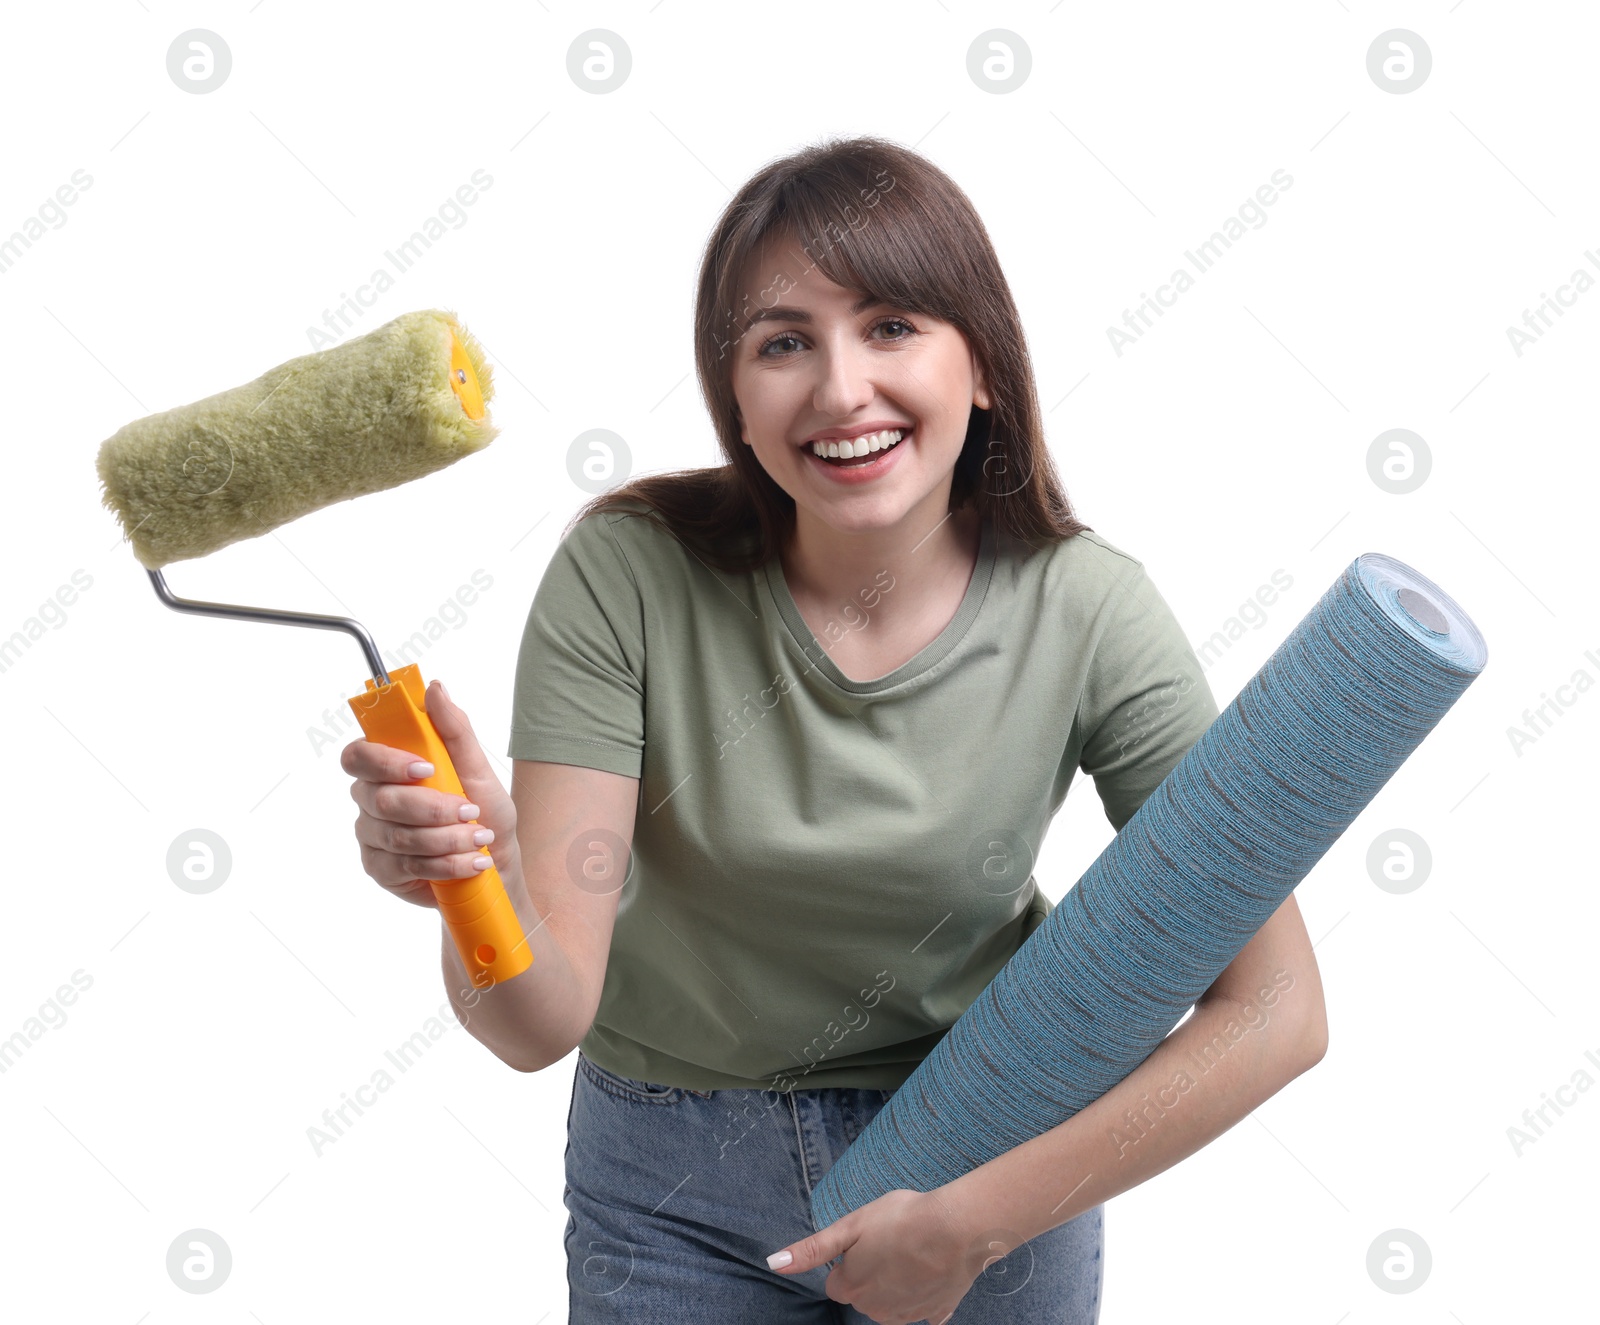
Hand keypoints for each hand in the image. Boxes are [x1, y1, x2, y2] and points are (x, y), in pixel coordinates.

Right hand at [342, 679, 521, 908]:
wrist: (496, 863)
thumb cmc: (483, 812)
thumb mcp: (477, 768)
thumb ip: (453, 729)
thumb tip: (434, 688)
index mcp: (387, 767)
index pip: (359, 756)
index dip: (385, 762)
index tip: (426, 768)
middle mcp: (371, 799)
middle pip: (379, 799)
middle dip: (430, 807)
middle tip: (470, 810)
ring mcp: (373, 837)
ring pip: (395, 835)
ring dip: (445, 838)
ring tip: (479, 838)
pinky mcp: (381, 870)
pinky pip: (403, 867)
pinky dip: (443, 864)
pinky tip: (470, 863)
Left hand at [766, 1188, 978, 1324]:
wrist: (956, 1229)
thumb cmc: (901, 1220)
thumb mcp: (850, 1225)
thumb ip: (812, 1249)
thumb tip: (773, 1263)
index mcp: (851, 1288)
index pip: (837, 1283)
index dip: (848, 1261)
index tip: (866, 1241)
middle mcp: (874, 1310)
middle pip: (863, 1295)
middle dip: (871, 1274)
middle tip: (890, 1242)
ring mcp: (907, 1316)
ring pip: (891, 1304)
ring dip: (897, 1285)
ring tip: (913, 1253)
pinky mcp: (936, 1314)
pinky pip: (924, 1310)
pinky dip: (925, 1295)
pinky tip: (932, 1273)